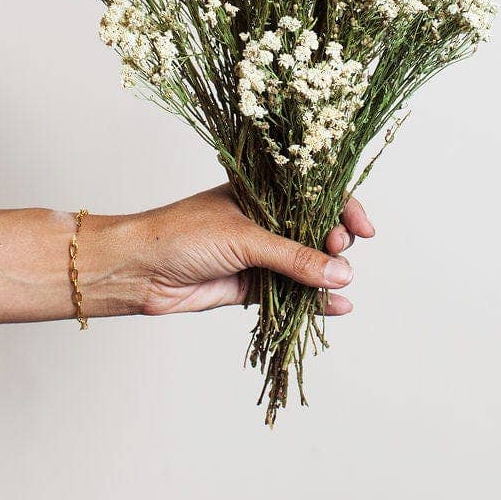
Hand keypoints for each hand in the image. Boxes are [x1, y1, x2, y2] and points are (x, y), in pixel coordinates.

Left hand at [88, 184, 375, 317]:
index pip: (314, 193)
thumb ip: (293, 257)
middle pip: (315, 230)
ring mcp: (259, 254)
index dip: (343, 208)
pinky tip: (336, 307)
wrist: (138, 270)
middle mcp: (265, 220)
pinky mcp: (251, 286)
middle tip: (338, 250)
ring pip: (306, 264)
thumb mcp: (244, 238)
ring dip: (327, 274)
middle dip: (335, 242)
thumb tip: (340, 272)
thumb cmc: (181, 234)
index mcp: (263, 192)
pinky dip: (313, 301)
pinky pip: (291, 293)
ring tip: (341, 283)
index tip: (363, 229)